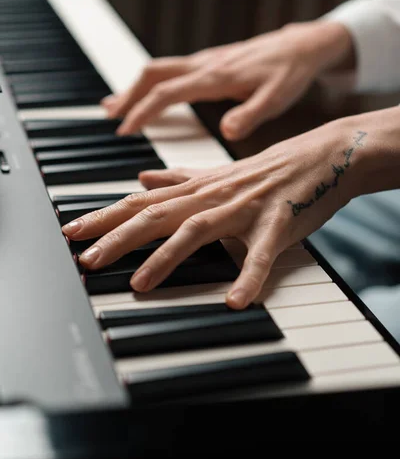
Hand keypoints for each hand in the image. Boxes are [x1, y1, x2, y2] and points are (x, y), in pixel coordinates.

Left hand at [62, 116, 366, 308]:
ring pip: (198, 231)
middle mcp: (212, 196)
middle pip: (157, 215)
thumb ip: (177, 179)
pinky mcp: (277, 223)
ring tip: (140, 284)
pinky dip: (249, 276)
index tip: (72, 232)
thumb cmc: (263, 172)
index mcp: (196, 188)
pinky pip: (261, 253)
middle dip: (118, 238)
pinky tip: (236, 301)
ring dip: (167, 258)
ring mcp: (243, 209)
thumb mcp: (214, 174)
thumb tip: (142, 178)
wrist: (317, 157)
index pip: (140, 202)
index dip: (105, 216)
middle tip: (88, 259)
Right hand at [102, 20, 353, 140]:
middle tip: (110, 116)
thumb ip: (250, 115)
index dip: (143, 110)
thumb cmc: (290, 72)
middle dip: (128, 94)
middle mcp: (205, 64)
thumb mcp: (276, 98)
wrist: (302, 45)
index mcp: (215, 76)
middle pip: (153, 73)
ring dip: (136, 87)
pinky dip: (154, 83)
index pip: (167, 92)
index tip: (126, 129)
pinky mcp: (212, 62)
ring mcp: (206, 61)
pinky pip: (173, 70)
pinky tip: (153, 94)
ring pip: (160, 69)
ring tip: (117, 106)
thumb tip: (228, 132)